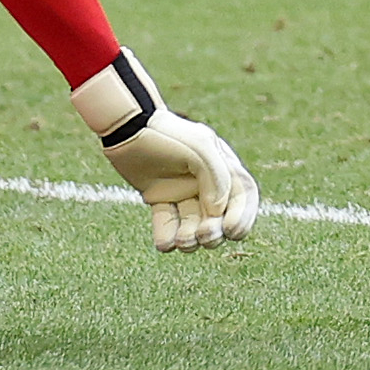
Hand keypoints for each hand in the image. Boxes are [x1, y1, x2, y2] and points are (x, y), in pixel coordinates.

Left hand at [72, 52, 258, 250]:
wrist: (126, 126)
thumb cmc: (167, 134)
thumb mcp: (201, 149)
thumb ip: (218, 180)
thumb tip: (217, 212)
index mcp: (222, 165)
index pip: (244, 196)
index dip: (243, 217)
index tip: (231, 232)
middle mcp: (205, 181)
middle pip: (219, 218)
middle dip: (214, 233)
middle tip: (202, 236)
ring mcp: (181, 190)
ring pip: (193, 226)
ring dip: (190, 240)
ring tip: (180, 240)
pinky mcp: (158, 197)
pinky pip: (167, 224)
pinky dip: (166, 238)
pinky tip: (164, 243)